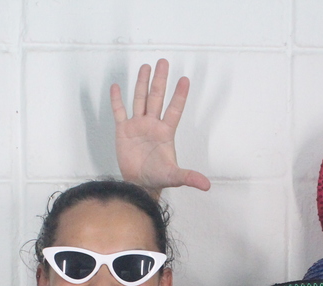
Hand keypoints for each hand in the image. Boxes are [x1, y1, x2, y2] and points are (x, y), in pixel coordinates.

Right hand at [110, 59, 210, 194]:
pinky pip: (119, 112)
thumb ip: (189, 177)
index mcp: (166, 132)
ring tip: (146, 66)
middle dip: (160, 80)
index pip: (174, 109)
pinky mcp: (123, 131)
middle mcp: (152, 124)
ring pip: (140, 99)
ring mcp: (137, 126)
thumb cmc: (157, 178)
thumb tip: (207, 186)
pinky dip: (117, 100)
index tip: (184, 79)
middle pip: (156, 98)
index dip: (179, 95)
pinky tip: (116, 87)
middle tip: (164, 62)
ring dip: (142, 84)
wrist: (139, 184)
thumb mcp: (174, 177)